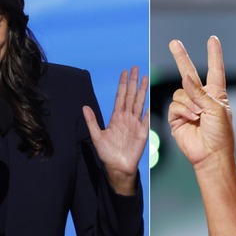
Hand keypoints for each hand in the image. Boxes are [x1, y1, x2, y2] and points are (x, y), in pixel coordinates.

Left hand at [83, 66, 148, 195]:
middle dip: (133, 82)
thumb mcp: (97, 136)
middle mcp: (126, 118)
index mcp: (116, 117)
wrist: (118, 167)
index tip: (124, 72)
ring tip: (145, 77)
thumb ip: (92, 121)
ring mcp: (135, 123)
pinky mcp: (142, 132)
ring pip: (139, 103)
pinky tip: (151, 99)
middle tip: (135, 68)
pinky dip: (149, 109)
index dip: (122, 84)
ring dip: (142, 90)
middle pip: (131, 96)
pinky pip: (146, 118)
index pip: (120, 97)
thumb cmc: (107, 154)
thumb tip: (84, 107)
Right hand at [167, 36, 234, 171]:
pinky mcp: (177, 117)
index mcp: (215, 94)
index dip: (214, 55)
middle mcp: (200, 97)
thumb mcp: (216, 109)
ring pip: (180, 92)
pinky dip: (183, 110)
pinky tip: (191, 119)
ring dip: (189, 102)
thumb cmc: (220, 134)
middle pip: (188, 73)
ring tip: (198, 115)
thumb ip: (200, 93)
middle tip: (173, 43)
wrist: (210, 155)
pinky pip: (174, 105)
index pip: (215, 70)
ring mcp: (188, 106)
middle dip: (180, 57)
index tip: (212, 39)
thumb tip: (185, 78)